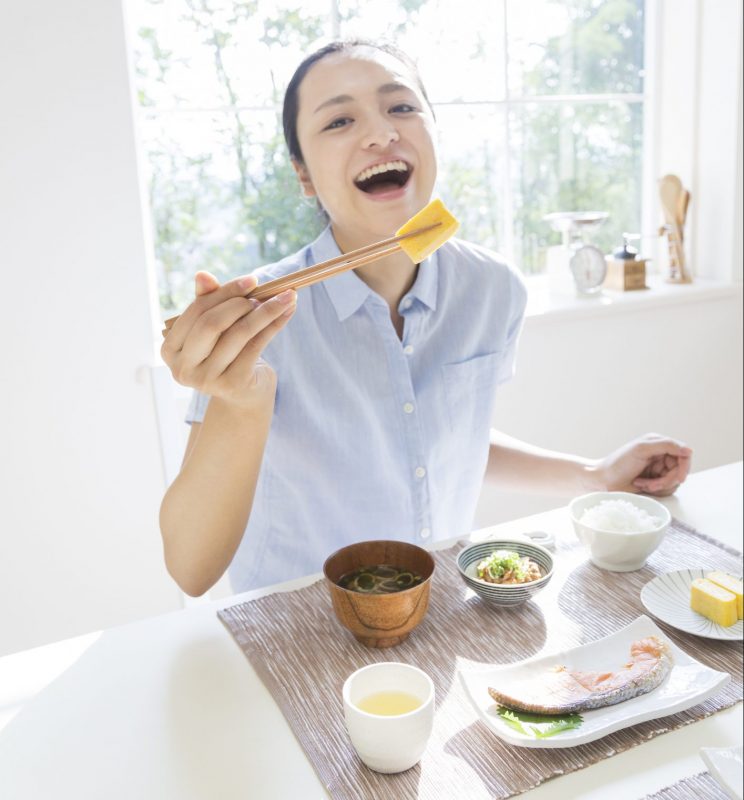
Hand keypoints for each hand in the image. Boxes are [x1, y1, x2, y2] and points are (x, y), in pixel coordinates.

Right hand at [161, 270, 295, 407]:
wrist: (244, 394)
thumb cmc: (226, 354)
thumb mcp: (215, 329)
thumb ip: (208, 302)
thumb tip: (202, 275)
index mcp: (170, 349)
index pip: (197, 312)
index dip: (224, 292)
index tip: (252, 280)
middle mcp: (183, 368)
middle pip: (212, 323)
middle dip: (240, 303)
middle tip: (265, 293)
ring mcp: (206, 379)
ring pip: (239, 333)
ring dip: (265, 311)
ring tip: (285, 298)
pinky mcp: (232, 384)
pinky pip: (256, 346)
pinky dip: (274, 325)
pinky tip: (287, 312)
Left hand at [596, 433, 692, 496]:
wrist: (603, 480)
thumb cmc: (617, 464)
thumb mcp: (641, 449)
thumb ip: (665, 445)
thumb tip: (688, 450)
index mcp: (658, 443)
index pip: (683, 453)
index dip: (684, 467)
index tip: (679, 478)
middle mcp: (660, 454)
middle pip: (680, 470)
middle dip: (666, 480)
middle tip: (652, 484)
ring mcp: (658, 468)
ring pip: (674, 481)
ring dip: (659, 485)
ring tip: (642, 483)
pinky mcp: (655, 481)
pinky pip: (667, 488)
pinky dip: (655, 489)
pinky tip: (641, 485)